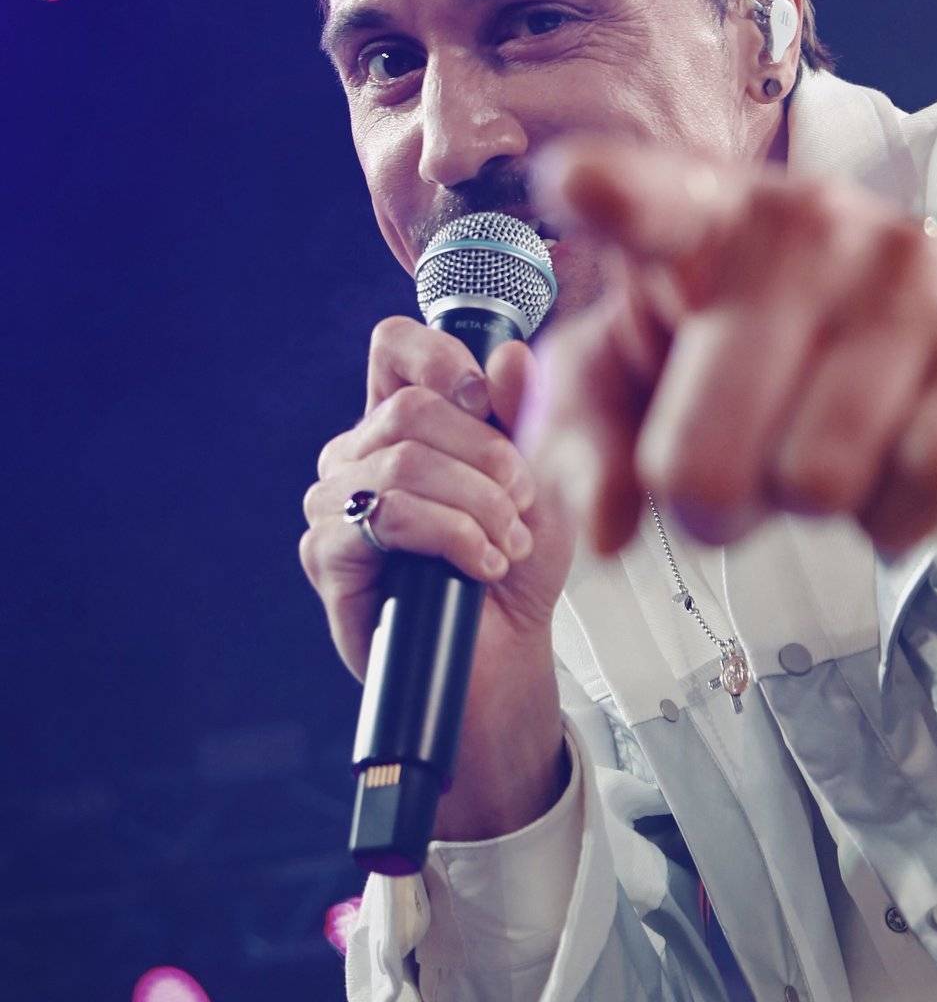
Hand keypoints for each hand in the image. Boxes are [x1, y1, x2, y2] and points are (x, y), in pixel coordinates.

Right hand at [300, 318, 575, 836]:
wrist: (503, 653)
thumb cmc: (516, 566)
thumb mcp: (543, 482)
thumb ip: (526, 417)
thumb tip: (511, 356)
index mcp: (405, 422)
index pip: (396, 348)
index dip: (440, 357)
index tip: (486, 398)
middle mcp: (360, 454)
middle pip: (412, 408)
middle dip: (486, 456)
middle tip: (522, 503)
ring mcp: (335, 503)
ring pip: (404, 464)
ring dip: (476, 505)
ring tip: (507, 544)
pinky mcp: (328, 555)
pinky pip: (388, 518)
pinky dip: (451, 538)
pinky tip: (480, 565)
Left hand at [529, 145, 936, 554]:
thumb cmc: (762, 351)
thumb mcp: (650, 376)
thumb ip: (588, 441)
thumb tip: (604, 534)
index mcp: (708, 217)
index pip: (655, 201)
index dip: (616, 197)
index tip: (575, 185)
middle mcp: (812, 226)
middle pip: (704, 463)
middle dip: (709, 503)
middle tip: (735, 474)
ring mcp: (912, 275)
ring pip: (816, 483)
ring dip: (807, 504)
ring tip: (821, 449)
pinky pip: (919, 487)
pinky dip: (894, 513)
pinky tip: (894, 464)